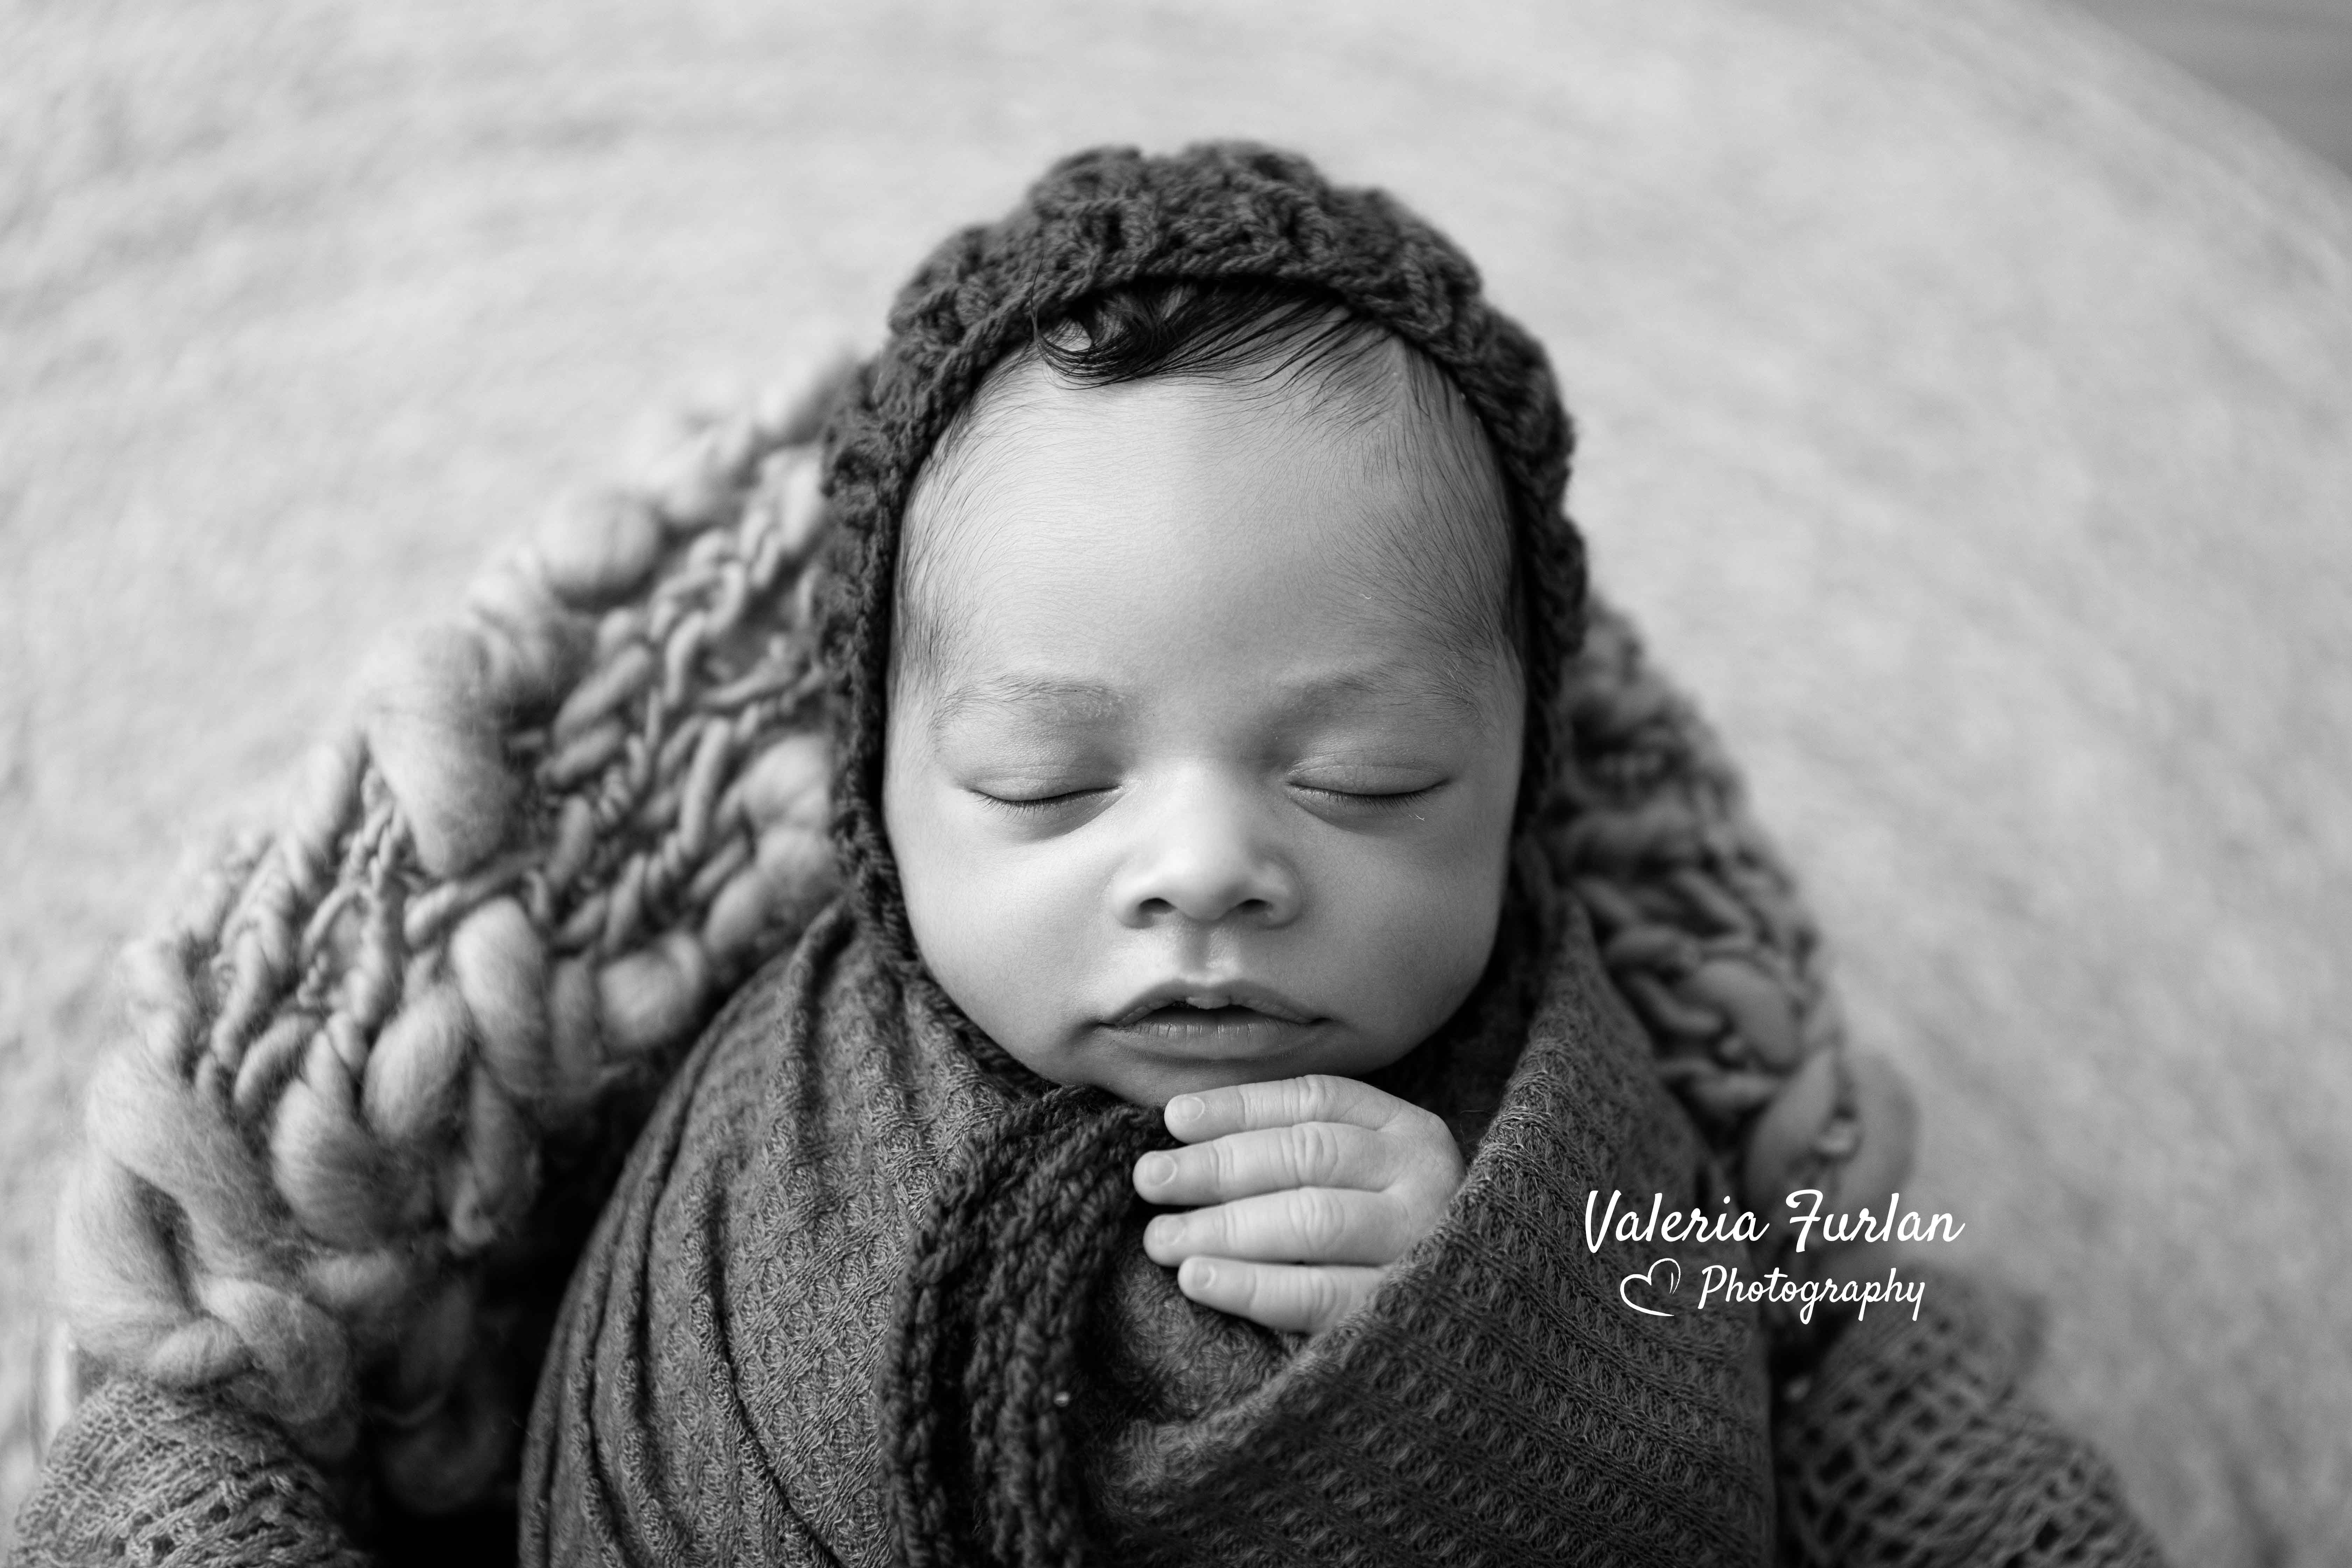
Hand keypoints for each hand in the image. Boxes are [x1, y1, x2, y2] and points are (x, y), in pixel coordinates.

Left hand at [1131, 1074, 1465, 1334]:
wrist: (1478, 1336)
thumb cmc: (1385, 1246)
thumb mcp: (1361, 1181)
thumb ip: (1294, 1152)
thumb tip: (1184, 1132)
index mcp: (1410, 1133)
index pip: (1316, 1101)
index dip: (1238, 1105)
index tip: (1171, 1117)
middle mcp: (1425, 1178)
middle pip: (1307, 1155)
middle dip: (1218, 1166)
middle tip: (1150, 1179)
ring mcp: (1422, 1245)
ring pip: (1312, 1219)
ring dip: (1225, 1226)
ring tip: (1160, 1237)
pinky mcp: (1405, 1314)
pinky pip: (1318, 1294)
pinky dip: (1251, 1285)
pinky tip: (1199, 1279)